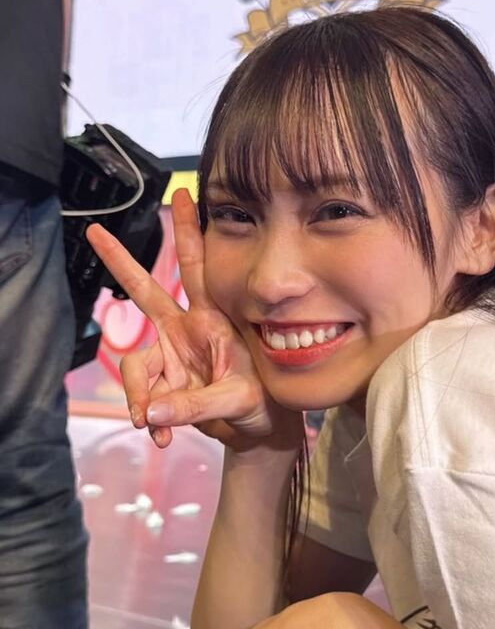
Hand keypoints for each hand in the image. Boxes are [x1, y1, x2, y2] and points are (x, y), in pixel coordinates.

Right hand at [86, 189, 301, 452]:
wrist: (262, 433)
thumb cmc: (264, 404)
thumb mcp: (238, 401)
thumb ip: (194, 406)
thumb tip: (150, 413)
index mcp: (212, 319)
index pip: (197, 268)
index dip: (188, 231)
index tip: (183, 193)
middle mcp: (186, 331)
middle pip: (146, 291)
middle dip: (121, 262)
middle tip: (95, 232)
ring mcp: (171, 356)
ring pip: (136, 366)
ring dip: (140, 396)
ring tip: (154, 424)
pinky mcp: (163, 384)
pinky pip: (142, 396)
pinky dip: (149, 418)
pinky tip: (161, 435)